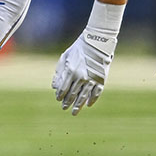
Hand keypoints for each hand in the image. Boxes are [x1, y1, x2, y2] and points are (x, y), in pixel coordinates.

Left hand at [52, 1, 123, 115]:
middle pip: (72, 94)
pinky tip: (88, 104)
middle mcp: (80, 77)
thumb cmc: (78, 49)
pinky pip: (96, 93)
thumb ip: (59, 72)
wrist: (96, 43)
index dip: (60, 95)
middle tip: (64, 108)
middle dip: (67, 102)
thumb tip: (54, 87)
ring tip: (74, 112)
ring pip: (83, 96)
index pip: (63, 88)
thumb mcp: (65, 57)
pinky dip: (92, 100)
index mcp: (70, 71)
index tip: (58, 99)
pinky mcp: (101, 80)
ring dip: (78, 105)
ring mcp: (91, 79)